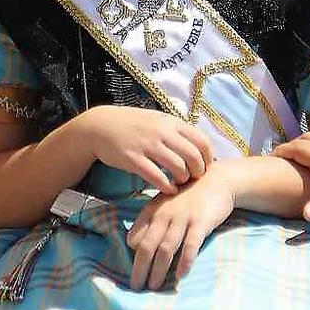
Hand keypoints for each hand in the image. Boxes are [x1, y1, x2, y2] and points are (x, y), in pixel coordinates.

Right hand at [77, 105, 211, 194]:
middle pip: (193, 156)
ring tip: (180, 182)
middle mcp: (162, 132)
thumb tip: (199, 146)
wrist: (101, 126)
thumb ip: (177, 131)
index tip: (205, 166)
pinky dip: (167, 186)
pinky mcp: (133, 159)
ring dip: (183, 179)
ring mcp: (147, 145)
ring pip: (178, 167)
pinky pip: (157, 177)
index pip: (202, 141)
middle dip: (198, 171)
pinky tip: (168, 189)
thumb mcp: (158, 120)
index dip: (208, 157)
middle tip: (195, 178)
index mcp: (171, 122)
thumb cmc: (133, 125)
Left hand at [125, 175, 233, 289]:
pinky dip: (184, 262)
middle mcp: (164, 214)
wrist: (217, 180)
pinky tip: (180, 276)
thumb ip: (150, 221)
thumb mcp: (165, 203)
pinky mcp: (201, 222)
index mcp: (152, 210)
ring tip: (154, 287)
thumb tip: (133, 244)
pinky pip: (190, 246)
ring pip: (166, 249)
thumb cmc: (188, 195)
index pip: (135, 236)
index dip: (132, 255)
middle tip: (136, 287)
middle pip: (147, 247)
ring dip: (158, 271)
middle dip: (140, 269)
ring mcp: (182, 218)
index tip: (134, 270)